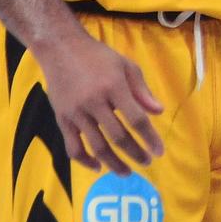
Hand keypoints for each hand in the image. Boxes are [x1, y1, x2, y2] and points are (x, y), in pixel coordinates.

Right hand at [37, 31, 165, 173]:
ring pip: (97, 146)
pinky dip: (85, 161)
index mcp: (114, 87)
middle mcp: (95, 102)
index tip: (159, 152)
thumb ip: (142, 91)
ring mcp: (76, 113)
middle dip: (135, 153)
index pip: (136, 119)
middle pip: (118, 136)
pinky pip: (73, 147)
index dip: (149, 138)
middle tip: (146, 163)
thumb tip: (158, 112)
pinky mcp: (62, 119)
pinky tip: (97, 167)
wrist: (60, 49)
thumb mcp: (126, 66)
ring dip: (114, 163)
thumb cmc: (98, 56)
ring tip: (126, 172)